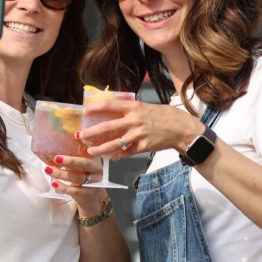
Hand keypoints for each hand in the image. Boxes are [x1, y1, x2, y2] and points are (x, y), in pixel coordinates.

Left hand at [45, 154, 107, 213]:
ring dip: (61, 174)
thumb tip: (51, 152)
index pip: (88, 151)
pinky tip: (54, 184)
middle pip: (85, 164)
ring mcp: (94, 183)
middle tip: (56, 158)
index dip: (79, 148)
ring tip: (48, 170)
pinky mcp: (87, 194)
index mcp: (94, 160)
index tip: (66, 145)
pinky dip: (63, 187)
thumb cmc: (82, 178)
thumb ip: (71, 159)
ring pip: (78, 178)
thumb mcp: (80, 166)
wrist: (92, 199)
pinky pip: (74, 191)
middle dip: (70, 161)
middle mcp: (96, 170)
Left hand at [80, 98, 202, 156]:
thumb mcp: (146, 107)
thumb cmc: (164, 115)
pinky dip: (117, 154)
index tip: (84, 111)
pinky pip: (126, 152)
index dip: (95, 107)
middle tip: (80, 136)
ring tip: (90, 151)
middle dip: (91, 133)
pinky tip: (109, 156)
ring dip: (100, 148)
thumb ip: (130, 110)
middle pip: (107, 128)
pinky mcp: (143, 147)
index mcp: (134, 107)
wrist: (182, 128)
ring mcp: (139, 135)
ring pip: (114, 144)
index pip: (110, 105)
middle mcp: (135, 120)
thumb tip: (111, 111)